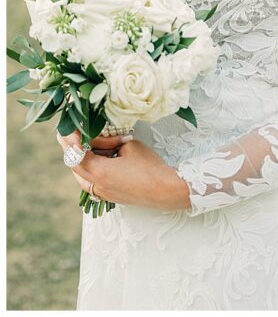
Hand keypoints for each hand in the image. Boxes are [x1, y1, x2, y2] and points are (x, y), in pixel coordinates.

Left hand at [56, 131, 191, 211]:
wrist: (164, 190)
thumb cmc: (149, 166)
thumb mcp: (128, 146)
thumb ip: (107, 142)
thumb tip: (95, 140)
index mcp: (98, 171)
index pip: (76, 153)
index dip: (70, 139)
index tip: (65, 129)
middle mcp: (95, 185)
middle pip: (74, 165)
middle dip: (71, 149)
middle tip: (68, 136)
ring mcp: (101, 193)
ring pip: (81, 176)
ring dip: (80, 161)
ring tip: (83, 147)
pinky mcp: (109, 196)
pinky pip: (90, 183)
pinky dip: (89, 170)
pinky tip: (97, 162)